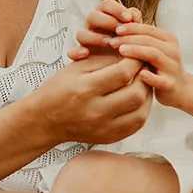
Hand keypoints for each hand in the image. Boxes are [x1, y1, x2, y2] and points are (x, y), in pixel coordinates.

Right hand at [37, 51, 152, 144]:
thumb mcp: (77, 67)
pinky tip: (138, 98)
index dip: (136, 61)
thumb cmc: (58, 90)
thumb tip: (132, 54)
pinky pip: (136, 124)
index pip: (123, 73)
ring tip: (143, 82)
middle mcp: (95, 111)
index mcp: (85, 89)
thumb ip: (105, 60)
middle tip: (144, 67)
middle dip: (145, 77)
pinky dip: (142, 109)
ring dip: (147, 93)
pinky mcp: (110, 137)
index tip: (138, 54)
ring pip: (141, 111)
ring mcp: (104, 128)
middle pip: (136, 94)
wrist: (45, 120)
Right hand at [67, 0, 139, 61]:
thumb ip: (134, 21)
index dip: (116, 9)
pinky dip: (76, 51)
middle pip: (92, 16)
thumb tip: (133, 13)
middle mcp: (93, 27)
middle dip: (106, 21)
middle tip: (119, 31)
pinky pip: (72, 52)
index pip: (106, 4)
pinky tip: (85, 54)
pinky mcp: (80, 55)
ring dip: (95, 37)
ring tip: (110, 43)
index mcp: (106, 17)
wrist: (123, 69)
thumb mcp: (134, 32)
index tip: (128, 18)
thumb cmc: (129, 45)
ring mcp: (86, 41)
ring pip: (81, 33)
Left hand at [113, 23, 188, 107]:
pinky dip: (149, 76)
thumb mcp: (153, 49)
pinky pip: (159, 79)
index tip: (115, 28)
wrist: (180, 89)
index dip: (131, 27)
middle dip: (129, 38)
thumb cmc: (160, 67)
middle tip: (113, 40)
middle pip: (149, 40)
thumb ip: (141, 38)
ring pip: (154, 54)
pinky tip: (138, 74)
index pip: (148, 29)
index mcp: (168, 39)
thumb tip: (119, 24)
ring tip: (120, 50)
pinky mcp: (170, 84)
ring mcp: (172, 68)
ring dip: (136, 51)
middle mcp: (172, 51)